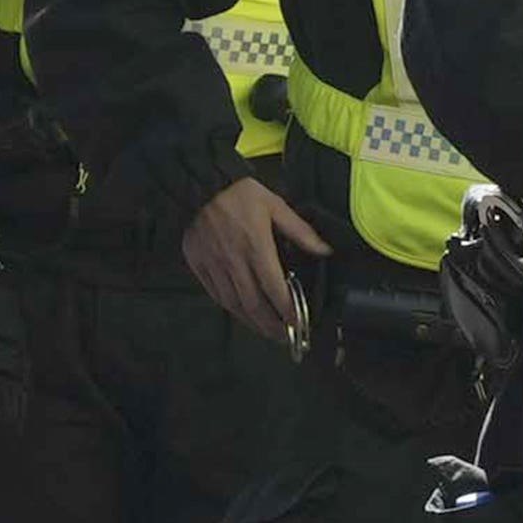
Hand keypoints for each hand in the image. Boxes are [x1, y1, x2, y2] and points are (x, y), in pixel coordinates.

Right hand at [178, 176, 324, 342]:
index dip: (286, 309)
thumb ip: (300, 231)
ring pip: (233, 304)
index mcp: (256, 246)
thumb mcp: (275, 205)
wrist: (197, 185)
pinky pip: (216, 294)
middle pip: (254, 304)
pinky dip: (231, 309)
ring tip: (267, 332)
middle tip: (285, 337)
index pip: (274, 287)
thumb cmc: (240, 194)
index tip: (298, 322)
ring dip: (252, 323)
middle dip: (271, 325)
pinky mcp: (198, 265)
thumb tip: (325, 250)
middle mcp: (234, 261)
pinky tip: (242, 314)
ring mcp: (213, 265)